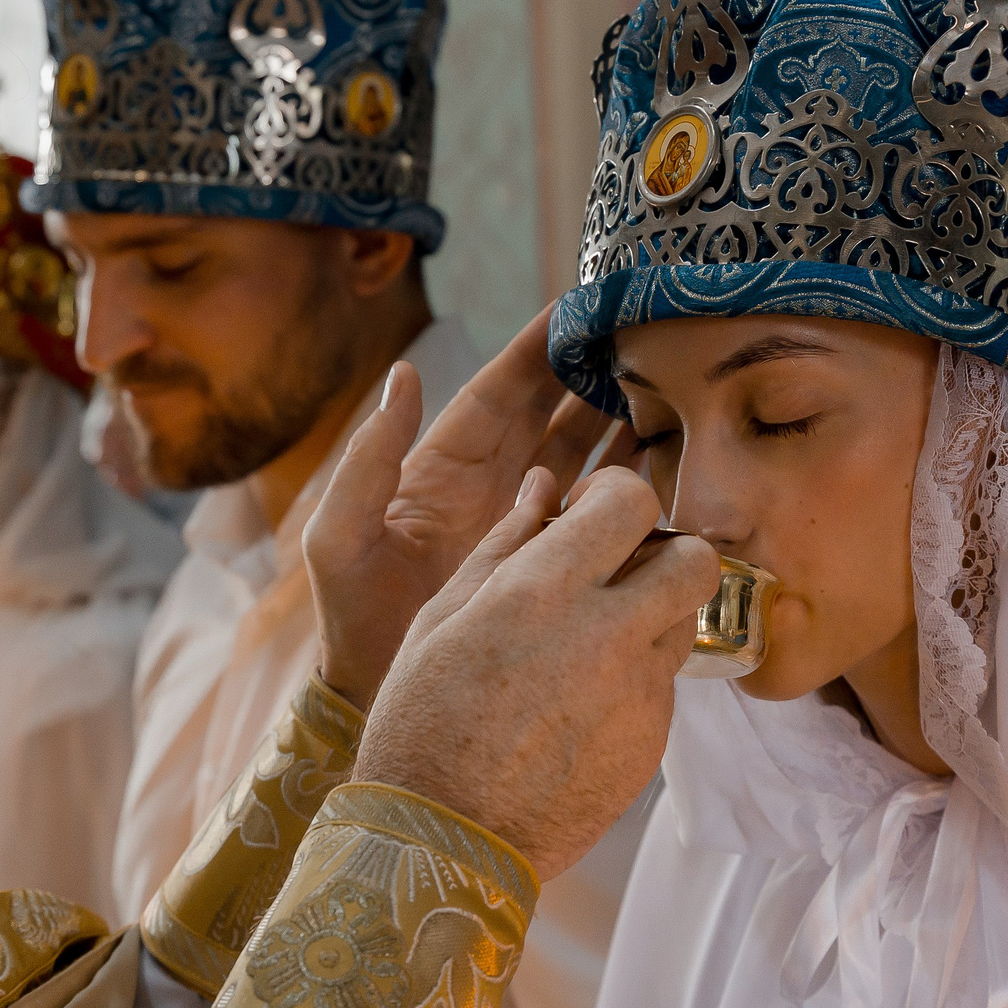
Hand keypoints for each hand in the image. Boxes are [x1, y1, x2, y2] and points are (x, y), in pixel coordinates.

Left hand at [306, 308, 624, 708]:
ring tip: (664, 391)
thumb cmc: (351, 620)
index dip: (535, 351)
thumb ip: (368, 461)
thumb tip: (404, 376)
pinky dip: (628, 489)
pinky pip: (594, 516)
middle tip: (638, 340)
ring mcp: (523, 525)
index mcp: (443, 468)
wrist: (376, 699)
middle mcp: (491, 486)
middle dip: (591, 375)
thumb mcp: (342, 537)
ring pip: (581, 456)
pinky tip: (664, 468)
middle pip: (551, 415)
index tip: (573, 308)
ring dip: (619, 423)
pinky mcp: (549, 565)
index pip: (499, 395)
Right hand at [352, 465, 717, 879]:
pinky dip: (633, 683)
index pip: (632, 500)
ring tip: (591, 647)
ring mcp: (637, 694)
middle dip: (664, 553)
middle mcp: (606, 636)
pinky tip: (579, 708)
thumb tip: (544, 488)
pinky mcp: (651, 744)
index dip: (617, 498)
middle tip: (621, 573)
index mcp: (543, 591)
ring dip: (650, 619)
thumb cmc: (423, 723)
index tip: (595, 514)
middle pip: (695, 559)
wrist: (444, 843)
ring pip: (684, 624)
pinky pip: (662, 688)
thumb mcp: (440, 620)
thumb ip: (503, 546)